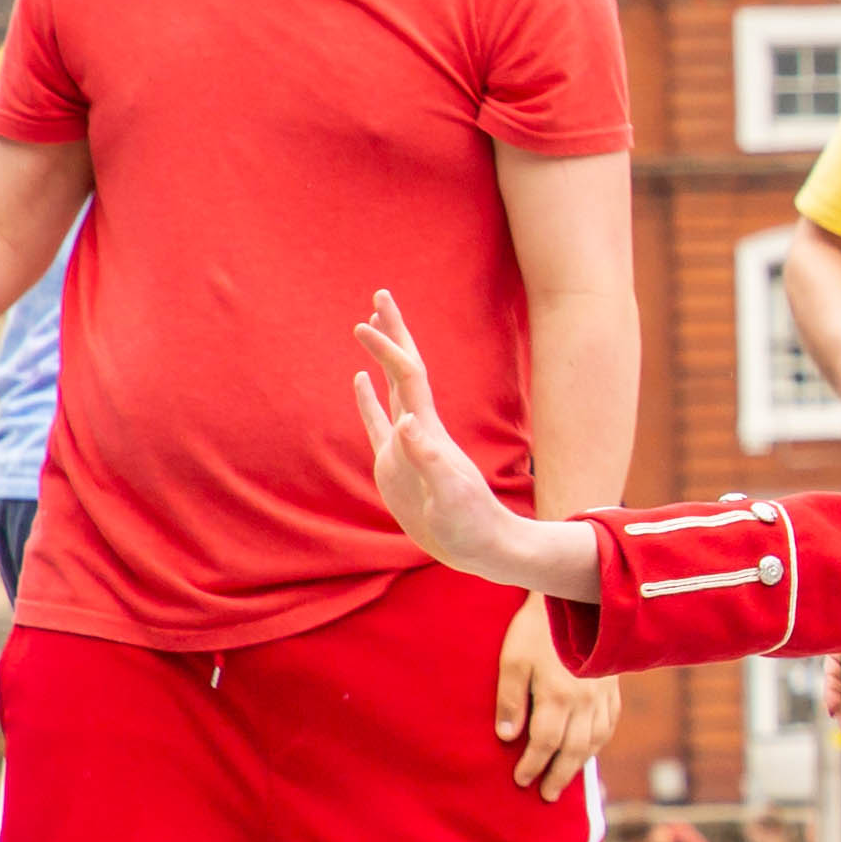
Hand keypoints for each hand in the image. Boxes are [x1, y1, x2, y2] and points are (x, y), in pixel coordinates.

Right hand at [354, 296, 591, 598]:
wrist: (481, 545)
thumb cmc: (469, 525)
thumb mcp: (449, 495)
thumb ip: (428, 460)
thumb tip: (407, 423)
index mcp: (427, 431)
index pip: (407, 377)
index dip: (388, 348)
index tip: (365, 322)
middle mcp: (417, 429)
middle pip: (404, 369)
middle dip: (393, 332)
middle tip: (379, 295)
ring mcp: (405, 443)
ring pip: (391, 387)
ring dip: (380, 356)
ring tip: (368, 327)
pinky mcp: (395, 464)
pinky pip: (377, 420)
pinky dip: (368, 398)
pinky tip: (359, 381)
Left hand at [496, 594, 620, 795]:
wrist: (577, 601)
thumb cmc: (537, 629)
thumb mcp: (513, 661)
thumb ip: (511, 701)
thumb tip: (507, 738)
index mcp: (558, 696)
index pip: (545, 743)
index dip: (532, 764)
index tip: (520, 780)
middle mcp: (585, 701)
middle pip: (573, 749)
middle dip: (558, 775)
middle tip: (545, 794)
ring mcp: (603, 695)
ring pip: (595, 740)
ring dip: (580, 764)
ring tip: (566, 779)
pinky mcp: (613, 687)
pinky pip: (610, 723)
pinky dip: (599, 742)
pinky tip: (589, 749)